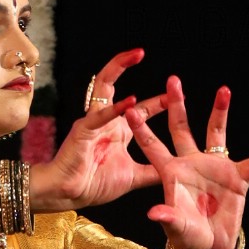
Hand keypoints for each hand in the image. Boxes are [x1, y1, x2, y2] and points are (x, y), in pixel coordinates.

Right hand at [42, 47, 170, 210]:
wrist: (69, 195)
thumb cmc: (95, 185)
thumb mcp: (134, 177)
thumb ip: (154, 172)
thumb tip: (177, 172)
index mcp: (117, 130)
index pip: (141, 109)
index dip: (159, 102)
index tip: (179, 96)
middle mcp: (105, 121)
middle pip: (114, 85)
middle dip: (125, 65)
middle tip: (141, 52)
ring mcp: (93, 122)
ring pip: (103, 87)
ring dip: (117, 68)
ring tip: (133, 55)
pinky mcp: (83, 131)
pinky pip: (99, 116)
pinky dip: (115, 109)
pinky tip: (131, 102)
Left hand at [126, 76, 248, 248]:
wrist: (209, 246)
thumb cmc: (186, 237)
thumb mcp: (176, 227)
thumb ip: (168, 218)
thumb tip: (153, 214)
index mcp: (171, 173)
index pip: (153, 147)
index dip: (142, 129)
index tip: (131, 109)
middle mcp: (191, 164)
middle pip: (181, 128)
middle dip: (177, 105)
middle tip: (173, 80)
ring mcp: (215, 168)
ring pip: (217, 134)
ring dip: (220, 113)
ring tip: (224, 90)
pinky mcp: (237, 178)